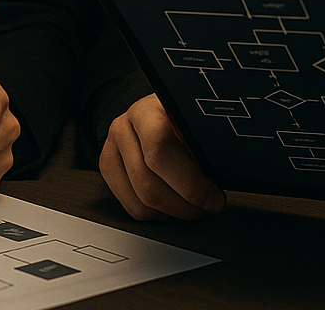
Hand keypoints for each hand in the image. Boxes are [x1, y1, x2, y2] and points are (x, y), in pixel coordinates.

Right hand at [100, 93, 224, 220]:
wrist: (156, 110)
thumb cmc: (181, 117)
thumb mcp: (196, 122)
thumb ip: (204, 149)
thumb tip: (216, 187)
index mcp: (147, 111)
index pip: (160, 151)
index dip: (190, 183)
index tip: (214, 198)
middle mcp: (123, 128)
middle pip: (148, 184)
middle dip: (185, 205)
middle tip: (208, 205)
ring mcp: (111, 149)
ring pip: (140, 202)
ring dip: (173, 213)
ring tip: (193, 205)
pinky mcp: (108, 169)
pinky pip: (132, 207)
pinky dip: (158, 214)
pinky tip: (174, 203)